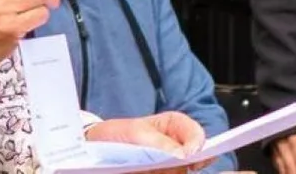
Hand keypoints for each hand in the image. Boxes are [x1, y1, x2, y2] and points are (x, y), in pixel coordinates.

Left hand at [86, 112, 208, 172]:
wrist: (97, 149)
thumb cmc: (118, 133)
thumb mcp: (136, 132)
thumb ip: (160, 142)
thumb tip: (182, 156)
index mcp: (175, 126)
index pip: (196, 134)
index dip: (198, 144)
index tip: (190, 156)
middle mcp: (176, 147)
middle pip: (191, 160)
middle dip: (176, 165)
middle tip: (159, 165)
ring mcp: (168, 165)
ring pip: (177, 172)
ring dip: (163, 171)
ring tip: (141, 168)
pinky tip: (140, 172)